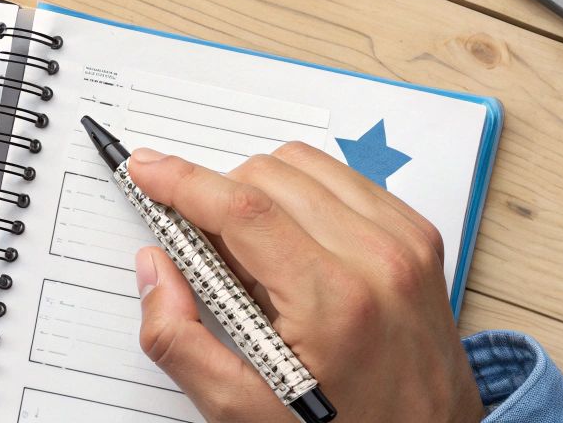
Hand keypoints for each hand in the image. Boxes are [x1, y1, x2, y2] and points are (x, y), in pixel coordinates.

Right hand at [128, 143, 485, 422]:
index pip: (243, 209)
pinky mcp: (417, 234)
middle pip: (265, 176)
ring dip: (259, 191)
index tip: (145, 168)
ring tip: (256, 252)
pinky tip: (296, 241)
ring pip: (302, 164)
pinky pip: (341, 177)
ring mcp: (404, 241)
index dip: (182, 180)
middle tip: (208, 252)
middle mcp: (377, 259)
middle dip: (217, 199)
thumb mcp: (243, 411)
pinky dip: (304, 195)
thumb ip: (179, 342)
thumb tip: (154, 267)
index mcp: (335, 302)